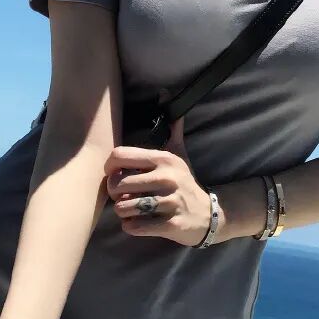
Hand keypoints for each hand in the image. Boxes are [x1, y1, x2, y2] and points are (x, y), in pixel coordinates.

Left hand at [104, 113, 225, 246]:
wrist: (209, 215)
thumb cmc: (185, 183)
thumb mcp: (179, 153)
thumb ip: (172, 126)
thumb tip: (165, 92)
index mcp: (163, 159)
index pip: (119, 155)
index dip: (109, 167)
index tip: (114, 175)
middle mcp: (167, 178)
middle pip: (118, 183)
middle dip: (114, 193)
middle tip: (121, 196)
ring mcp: (170, 202)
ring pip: (125, 207)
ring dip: (122, 212)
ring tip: (129, 210)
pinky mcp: (172, 225)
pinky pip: (135, 227)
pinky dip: (131, 227)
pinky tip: (137, 223)